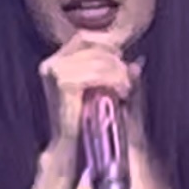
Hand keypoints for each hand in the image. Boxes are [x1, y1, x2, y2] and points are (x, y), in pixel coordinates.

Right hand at [38, 33, 140, 170]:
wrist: (73, 150)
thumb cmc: (87, 124)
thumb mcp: (103, 94)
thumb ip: (116, 77)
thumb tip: (136, 65)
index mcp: (56, 62)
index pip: (85, 38)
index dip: (108, 45)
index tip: (124, 62)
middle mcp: (52, 64)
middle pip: (92, 46)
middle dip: (116, 62)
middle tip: (128, 82)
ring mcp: (55, 72)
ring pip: (97, 60)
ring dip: (118, 73)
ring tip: (125, 91)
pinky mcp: (63, 83)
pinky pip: (95, 73)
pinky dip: (113, 81)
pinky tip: (120, 94)